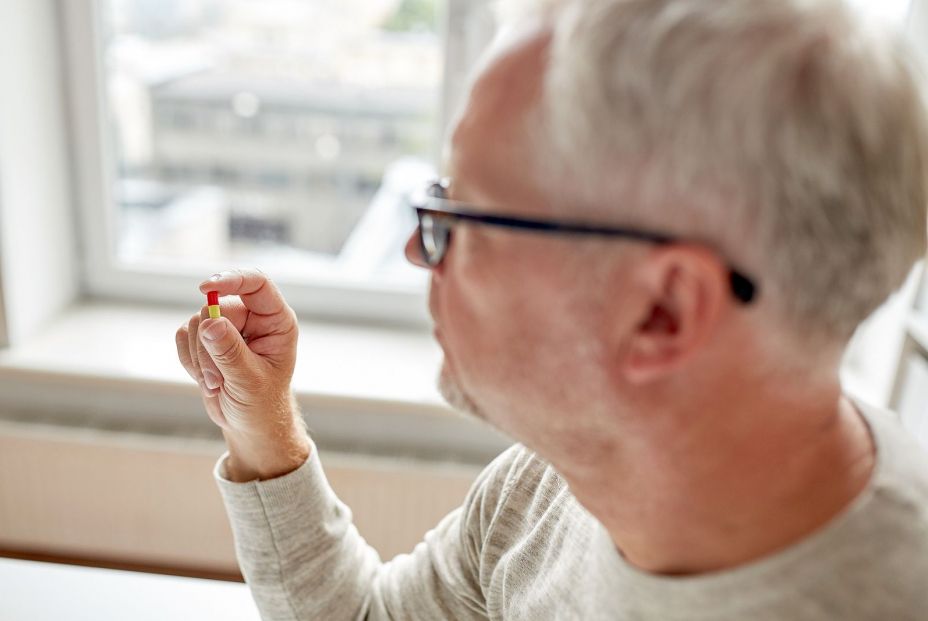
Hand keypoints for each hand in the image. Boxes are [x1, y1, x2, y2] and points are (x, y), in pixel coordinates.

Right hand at [175, 268, 309, 477]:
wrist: (249, 423)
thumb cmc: (262, 403)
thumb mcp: (250, 380)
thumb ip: (230, 352)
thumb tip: (210, 323)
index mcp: (276, 321)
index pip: (257, 284)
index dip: (232, 280)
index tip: (206, 288)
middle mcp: (253, 318)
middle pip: (215, 308)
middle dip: (209, 346)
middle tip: (218, 379)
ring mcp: (228, 326)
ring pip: (195, 323)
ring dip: (200, 359)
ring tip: (217, 384)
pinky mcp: (206, 338)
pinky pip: (183, 335)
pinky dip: (189, 360)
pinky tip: (207, 379)